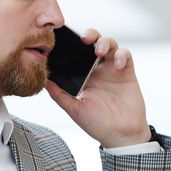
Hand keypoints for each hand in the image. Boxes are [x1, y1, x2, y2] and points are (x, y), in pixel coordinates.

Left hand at [46, 29, 149, 148]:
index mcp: (82, 76)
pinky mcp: (127, 72)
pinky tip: (116, 64)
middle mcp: (97, 70)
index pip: (76, 53)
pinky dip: (121, 54)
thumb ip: (59, 95)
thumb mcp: (74, 109)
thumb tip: (43, 82)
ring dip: (104, 42)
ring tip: (98, 50)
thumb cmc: (97, 124)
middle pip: (93, 43)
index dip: (72, 44)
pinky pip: (126, 55)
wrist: (121, 136)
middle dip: (90, 35)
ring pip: (110, 44)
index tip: (65, 41)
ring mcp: (112, 69)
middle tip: (84, 39)